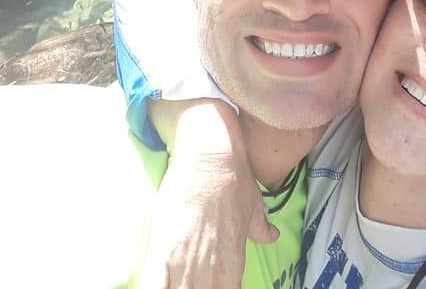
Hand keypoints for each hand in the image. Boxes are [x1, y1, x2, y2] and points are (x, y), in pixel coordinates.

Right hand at [136, 102, 278, 288]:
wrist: (211, 150)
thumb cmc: (234, 175)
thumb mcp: (253, 203)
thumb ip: (260, 227)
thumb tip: (271, 235)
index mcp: (233, 262)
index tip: (210, 287)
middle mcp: (211, 269)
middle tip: (191, 283)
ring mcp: (186, 262)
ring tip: (176, 283)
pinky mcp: (162, 251)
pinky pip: (154, 286)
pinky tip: (157, 288)